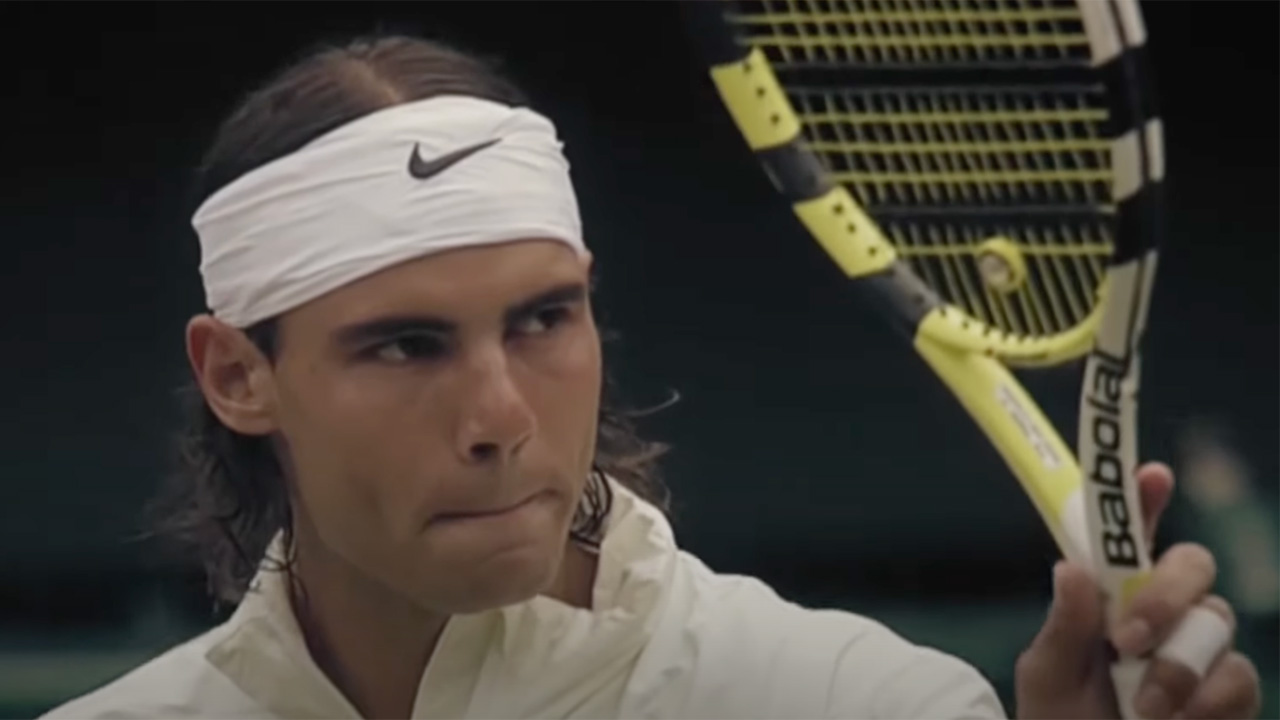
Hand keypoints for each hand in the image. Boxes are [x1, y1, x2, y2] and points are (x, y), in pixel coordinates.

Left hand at [1014, 462, 1261, 718]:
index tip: (1152, 476)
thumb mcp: (1047, 677)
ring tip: (1143, 710)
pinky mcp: (1231, 694)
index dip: (1145, 500)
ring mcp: (1204, 651)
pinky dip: (1204, 703)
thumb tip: (1072, 568)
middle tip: (1125, 641)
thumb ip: (1064, 628)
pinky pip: (1238, 676)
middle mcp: (1166, 613)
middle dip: (1164, 596)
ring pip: (1216, 622)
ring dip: (1175, 669)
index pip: (1132, 537)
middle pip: (1194, 564)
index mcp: (1112, 597)